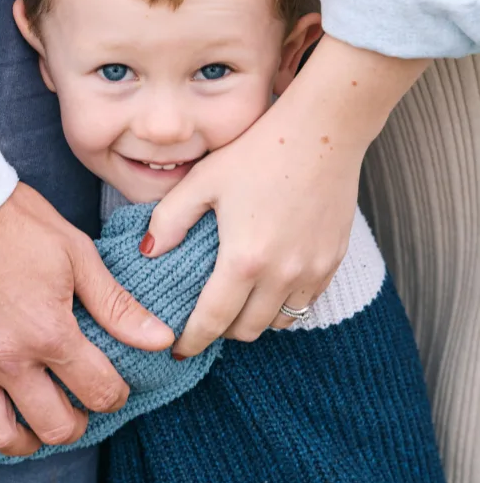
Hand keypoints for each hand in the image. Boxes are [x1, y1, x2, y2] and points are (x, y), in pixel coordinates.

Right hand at [0, 182, 172, 455]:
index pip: (98, 391)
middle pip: (52, 425)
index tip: (113, 386)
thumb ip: (116, 305)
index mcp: (50, 331)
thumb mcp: (75, 254)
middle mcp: (7, 357)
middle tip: (78, 409)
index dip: (115, 395)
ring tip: (32, 425)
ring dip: (22, 441)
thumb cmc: (15, 219)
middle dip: (75, 424)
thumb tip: (162, 340)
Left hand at [146, 36, 427, 355]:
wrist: (324, 131)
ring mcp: (313, 270)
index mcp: (244, 259)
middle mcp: (282, 275)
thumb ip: (170, 218)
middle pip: (247, 330)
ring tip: (237, 300)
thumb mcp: (204, 179)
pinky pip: (307, 301)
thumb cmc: (258, 150)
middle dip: (221, 330)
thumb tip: (148, 252)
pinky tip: (270, 282)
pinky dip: (285, 303)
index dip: (192, 341)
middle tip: (205, 317)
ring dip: (255, 319)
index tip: (178, 351)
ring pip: (280, 321)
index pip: (214, 321)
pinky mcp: (333, 261)